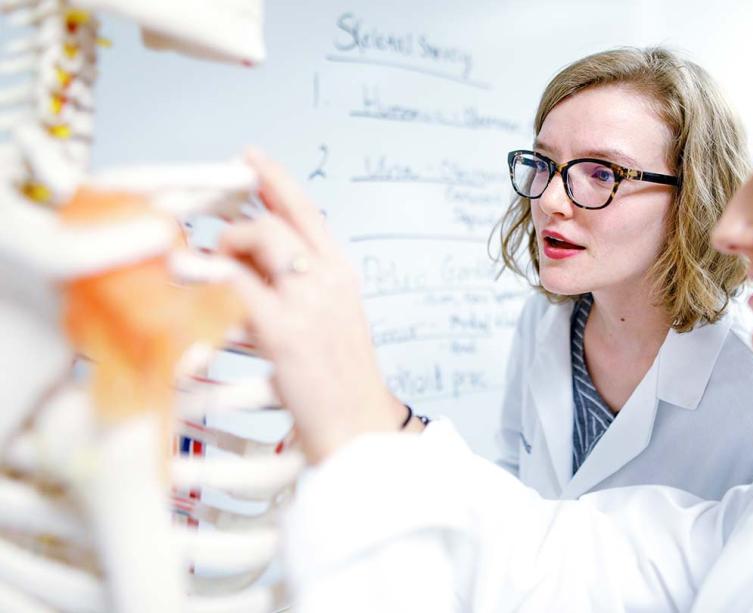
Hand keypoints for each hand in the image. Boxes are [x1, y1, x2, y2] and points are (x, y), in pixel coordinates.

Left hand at [219, 149, 407, 464]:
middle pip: (274, 223)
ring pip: (255, 242)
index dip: (276, 181)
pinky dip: (207, 279)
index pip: (309, 214)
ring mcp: (309, 304)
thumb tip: (248, 263)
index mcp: (343, 276)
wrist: (361, 430)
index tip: (251, 158)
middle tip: (212, 246)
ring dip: (218, 250)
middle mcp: (329, 281)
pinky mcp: (285, 332)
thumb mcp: (332, 324)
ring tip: (195, 270)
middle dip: (232, 226)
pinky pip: (235, 286)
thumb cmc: (341, 385)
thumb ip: (300, 289)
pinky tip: (186, 281)